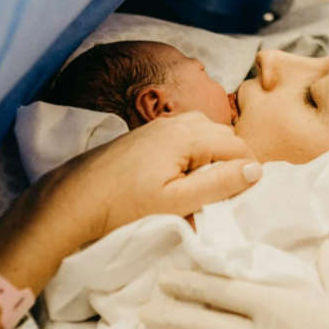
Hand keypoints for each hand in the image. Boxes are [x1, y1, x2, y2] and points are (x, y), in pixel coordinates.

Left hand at [35, 112, 261, 243]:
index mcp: (186, 135)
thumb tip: (255, 169)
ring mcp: (157, 127)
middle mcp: (174, 123)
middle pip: (222, 133)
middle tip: (232, 191)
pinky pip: (185, 133)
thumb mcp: (176, 203)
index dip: (250, 168)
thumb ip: (218, 184)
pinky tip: (187, 173)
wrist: (73, 200)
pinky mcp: (145, 136)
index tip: (250, 194)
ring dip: (215, 152)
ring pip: (204, 131)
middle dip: (234, 158)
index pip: (236, 144)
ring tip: (211, 184)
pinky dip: (196, 149)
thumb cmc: (124, 205)